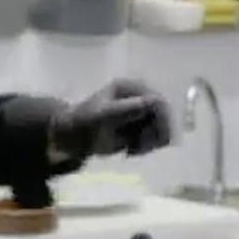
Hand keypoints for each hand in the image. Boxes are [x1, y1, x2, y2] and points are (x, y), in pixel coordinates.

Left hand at [49, 79, 173, 160]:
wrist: (74, 137)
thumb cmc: (85, 122)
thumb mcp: (106, 114)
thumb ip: (129, 108)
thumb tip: (155, 101)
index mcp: (131, 88)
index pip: (158, 101)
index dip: (162, 120)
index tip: (156, 139)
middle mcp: (140, 97)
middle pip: (164, 116)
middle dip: (155, 134)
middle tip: (139, 149)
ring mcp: (142, 112)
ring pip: (163, 129)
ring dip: (150, 142)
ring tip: (132, 150)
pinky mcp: (141, 127)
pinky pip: (156, 139)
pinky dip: (146, 147)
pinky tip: (131, 151)